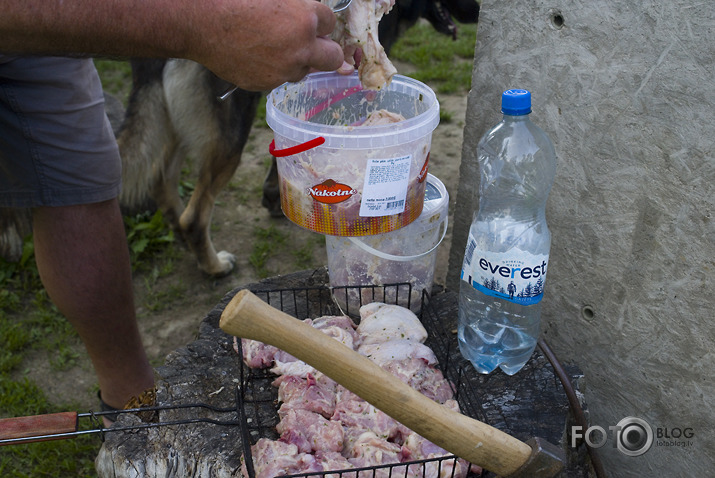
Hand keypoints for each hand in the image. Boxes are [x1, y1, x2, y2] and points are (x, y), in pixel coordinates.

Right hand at [188, 0, 344, 90]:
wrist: (202, 23)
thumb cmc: (235, 1)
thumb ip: (298, 6)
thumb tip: (307, 10)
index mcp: (306, 17)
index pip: (331, 23)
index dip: (321, 22)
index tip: (312, 23)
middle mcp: (301, 46)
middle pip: (333, 57)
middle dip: (327, 51)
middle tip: (313, 45)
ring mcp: (285, 69)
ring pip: (304, 70)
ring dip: (296, 61)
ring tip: (271, 46)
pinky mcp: (268, 84)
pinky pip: (280, 78)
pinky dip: (273, 70)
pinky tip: (255, 55)